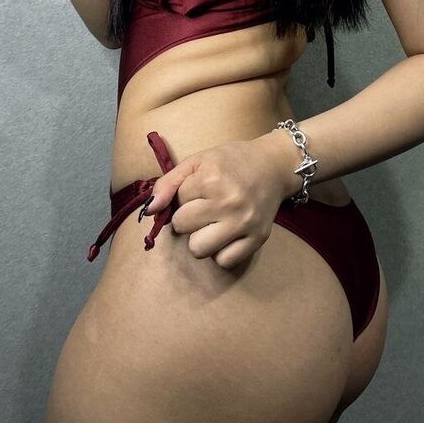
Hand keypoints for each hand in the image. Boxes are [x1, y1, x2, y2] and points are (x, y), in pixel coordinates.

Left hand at [144, 134, 298, 269]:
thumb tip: (149, 212)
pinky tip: (227, 234)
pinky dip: (221, 251)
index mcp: (212, 179)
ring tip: (213, 222)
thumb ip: (169, 182)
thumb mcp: (198, 161)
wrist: (274, 166)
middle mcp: (229, 203)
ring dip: (200, 238)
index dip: (183, 195)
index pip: (175, 202)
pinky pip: (224, 261)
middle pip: (182, 226)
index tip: (199, 188)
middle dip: (188, 217)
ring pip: (198, 249)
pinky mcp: (257, 239)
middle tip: (205, 205)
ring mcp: (244, 224)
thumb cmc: (232, 162)